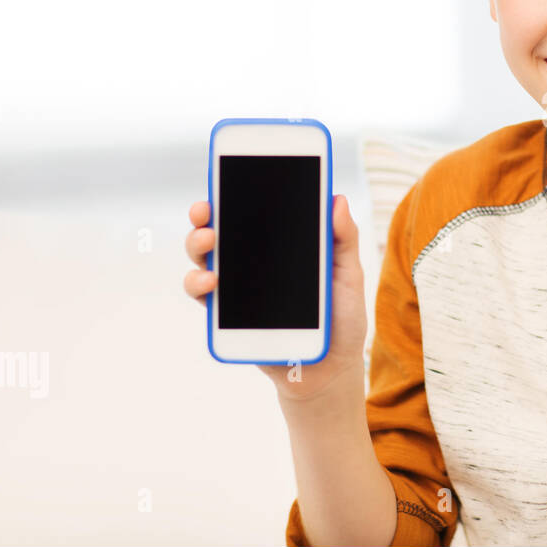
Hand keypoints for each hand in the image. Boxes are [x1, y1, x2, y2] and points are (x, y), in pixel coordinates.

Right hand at [183, 194, 369, 402]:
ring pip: (204, 261)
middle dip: (206, 217)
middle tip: (207, 212)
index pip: (254, 215)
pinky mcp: (231, 319)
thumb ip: (343, 239)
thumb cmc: (342, 319)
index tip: (229, 176)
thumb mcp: (348, 275)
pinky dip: (199, 286)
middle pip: (220, 233)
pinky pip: (205, 299)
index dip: (237, 194)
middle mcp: (253, 265)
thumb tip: (336, 199)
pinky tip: (209, 283)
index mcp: (282, 248)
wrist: (332, 369)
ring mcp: (239, 291)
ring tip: (208, 244)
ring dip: (197, 248)